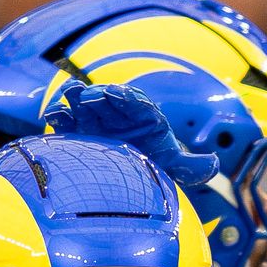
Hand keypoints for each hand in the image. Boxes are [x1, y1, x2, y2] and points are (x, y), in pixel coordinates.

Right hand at [46, 81, 219, 188]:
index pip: (136, 102)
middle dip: (99, 97)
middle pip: (107, 99)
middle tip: (89, 98)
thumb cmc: (152, 164)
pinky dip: (60, 115)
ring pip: (85, 102)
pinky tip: (53, 116)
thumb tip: (214, 164)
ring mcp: (97, 118)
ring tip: (67, 98)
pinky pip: (68, 119)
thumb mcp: (172, 166)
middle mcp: (119, 112)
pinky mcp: (79, 129)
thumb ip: (191, 166)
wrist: (129, 173)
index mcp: (142, 115)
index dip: (125, 97)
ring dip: (76, 98)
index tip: (114, 93)